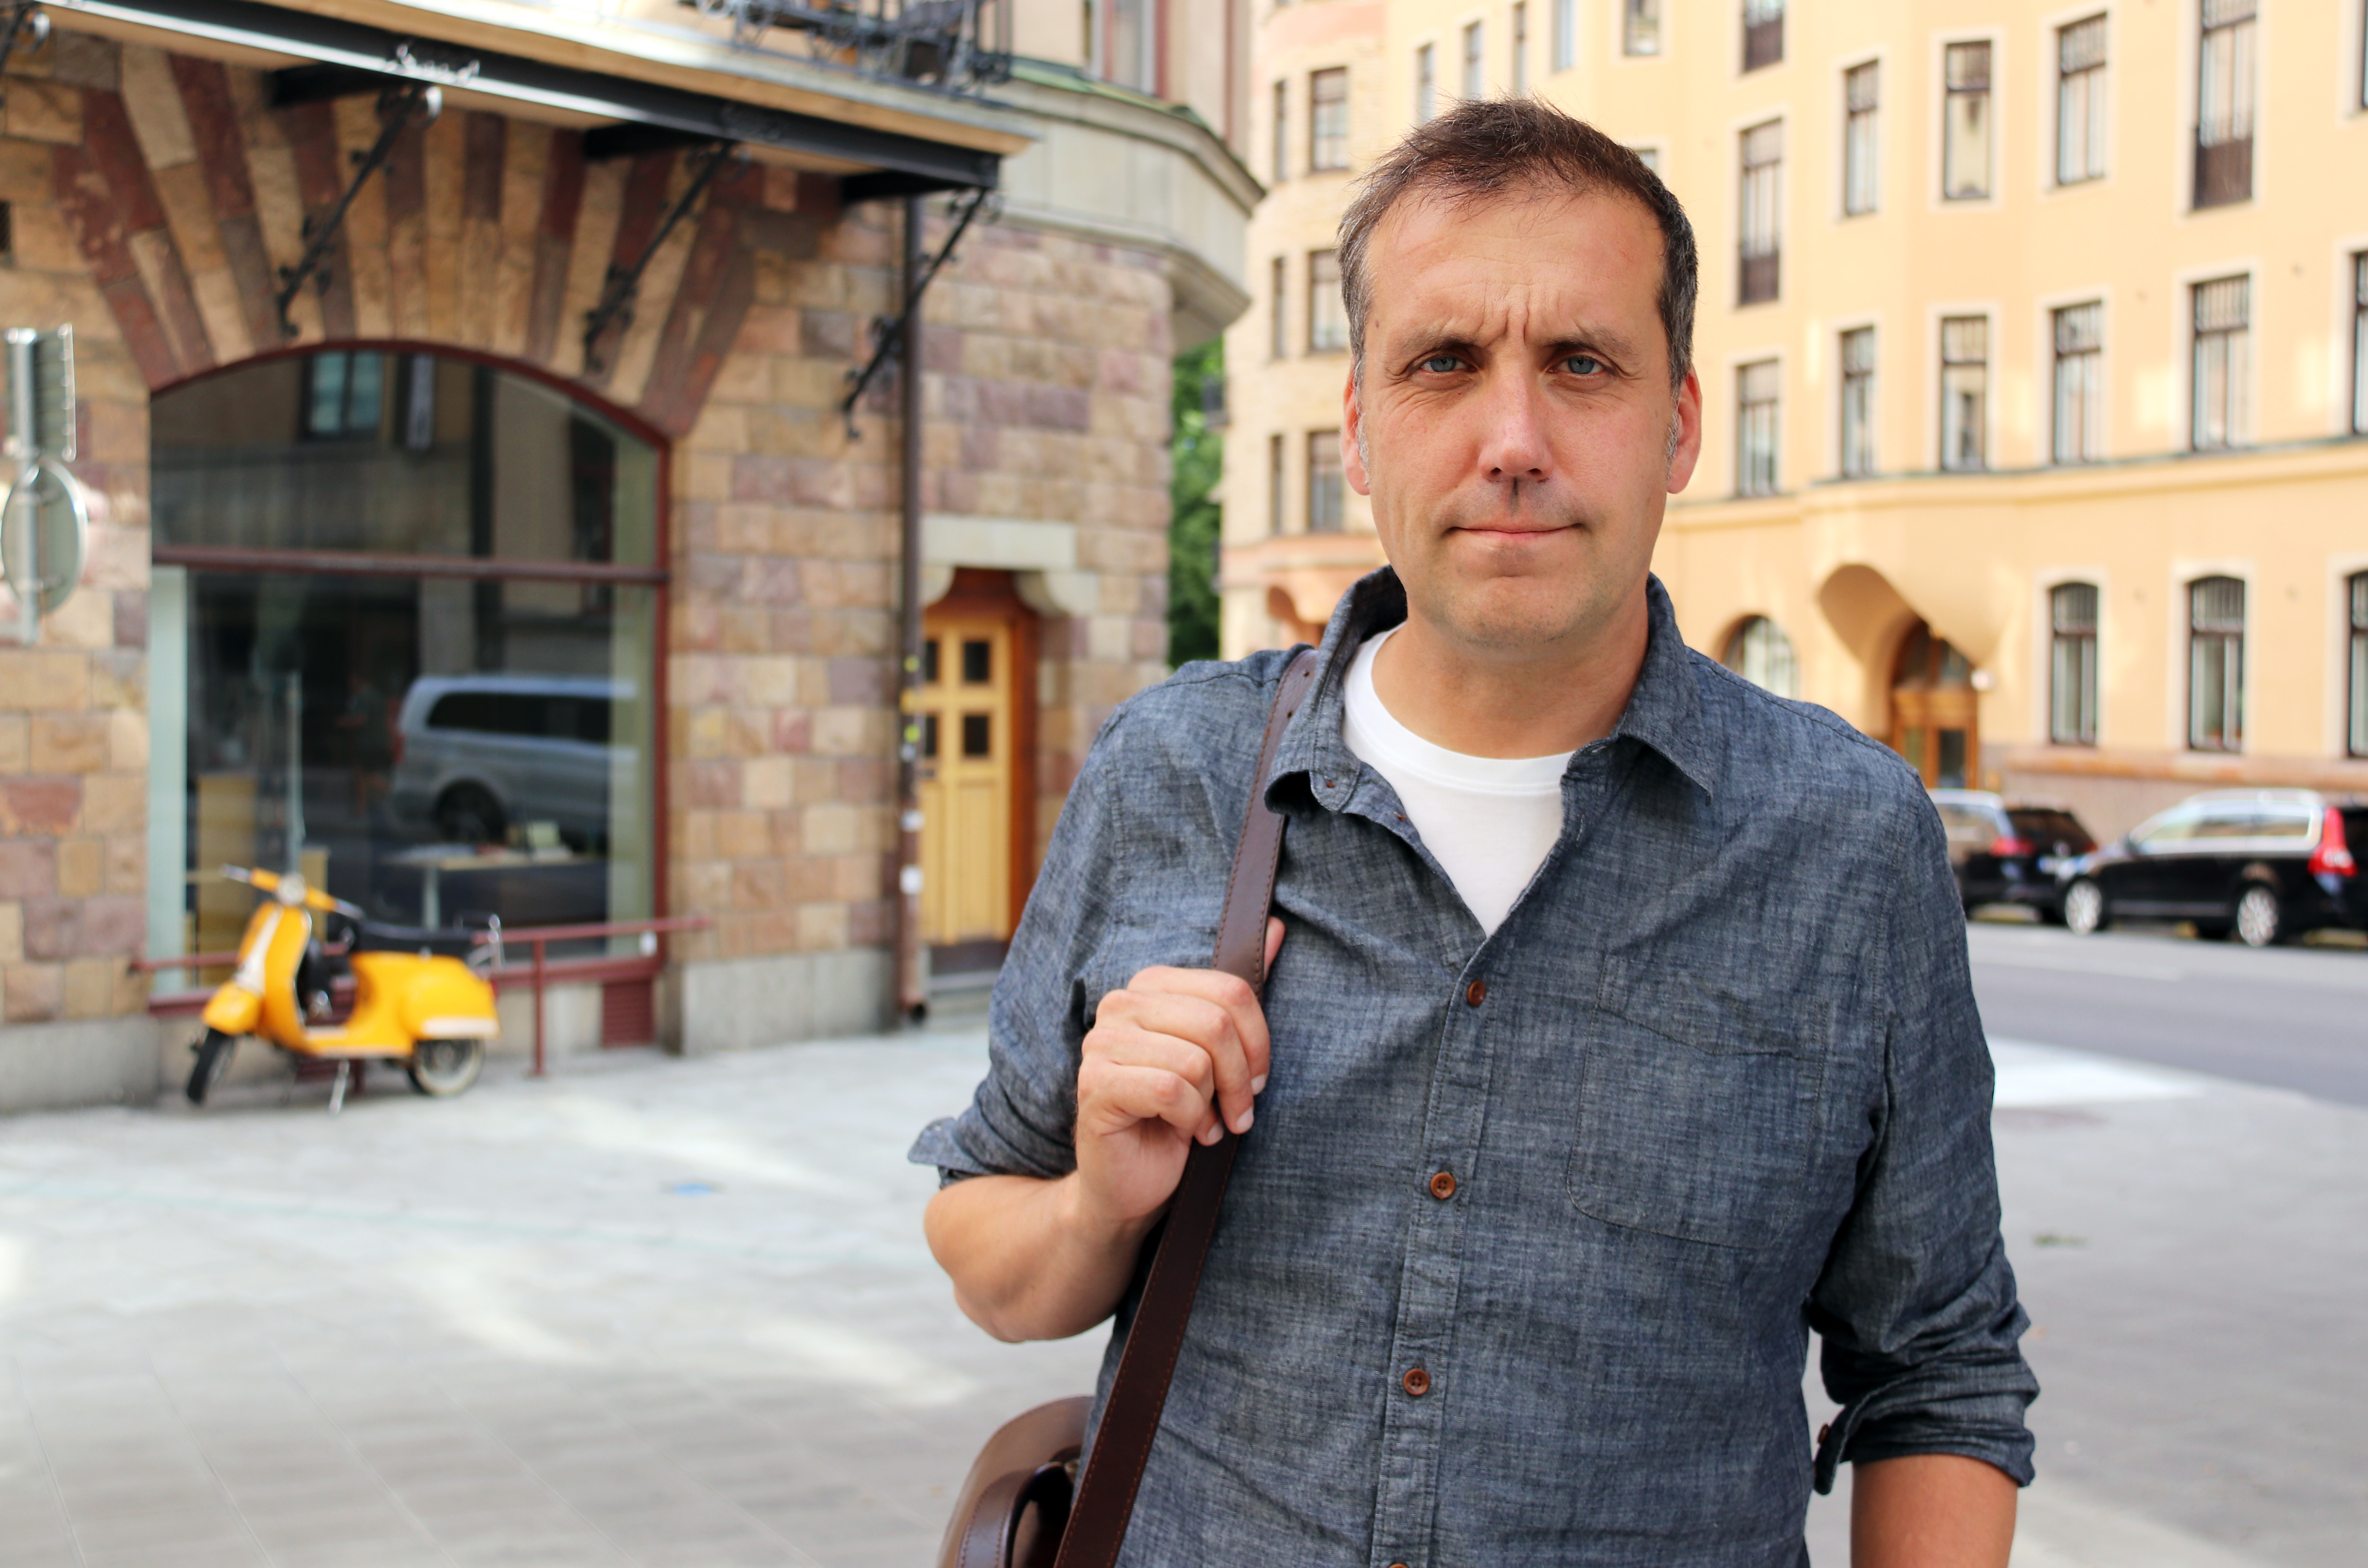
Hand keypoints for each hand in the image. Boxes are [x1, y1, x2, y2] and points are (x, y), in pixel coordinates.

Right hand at [1072, 918, 1284, 1233]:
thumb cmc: (1178, 1116)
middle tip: (1239, 1111)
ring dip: (1212, 1104)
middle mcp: (1121, 1004)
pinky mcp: (1094, 1084)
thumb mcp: (1218, 1053)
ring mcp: (1101, 1042)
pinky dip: (1190, 1118)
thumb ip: (1238, 995)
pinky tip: (1186, 1132)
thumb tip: (1275, 928)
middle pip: (1216, 1023)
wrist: (1133, 1183)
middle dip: (1240, 1078)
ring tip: (1205, 1123)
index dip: (1258, 1040)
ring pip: (1194, 1060)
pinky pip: (1169, 1088)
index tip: (1259, 1079)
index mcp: (1151, 986)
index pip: (1230, 989)